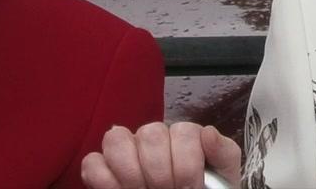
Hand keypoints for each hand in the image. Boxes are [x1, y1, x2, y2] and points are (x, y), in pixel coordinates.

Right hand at [82, 123, 240, 188]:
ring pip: (116, 138)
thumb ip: (223, 153)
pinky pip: (92, 163)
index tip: (190, 187)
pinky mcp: (102, 170)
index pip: (183, 131)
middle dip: (160, 170)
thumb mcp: (223, 176)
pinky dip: (104, 179)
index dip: (186, 163)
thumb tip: (207, 133)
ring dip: (130, 172)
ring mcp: (125, 151)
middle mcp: (153, 138)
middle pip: (149, 133)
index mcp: (183, 136)